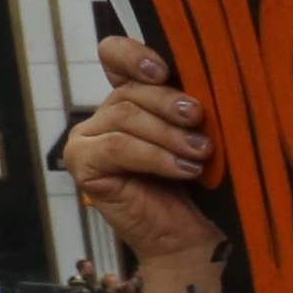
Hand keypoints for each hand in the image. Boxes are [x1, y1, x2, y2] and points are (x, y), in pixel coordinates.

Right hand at [65, 35, 227, 279]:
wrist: (189, 238)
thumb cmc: (197, 185)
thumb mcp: (194, 133)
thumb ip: (187, 104)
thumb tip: (209, 73)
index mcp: (127, 98)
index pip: (115, 56)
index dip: (134, 55)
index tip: (164, 69)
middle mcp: (102, 115)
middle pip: (128, 92)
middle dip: (167, 102)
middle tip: (198, 117)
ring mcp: (86, 140)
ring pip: (125, 118)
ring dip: (167, 134)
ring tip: (201, 151)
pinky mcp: (83, 166)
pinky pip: (118, 148)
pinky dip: (155, 156)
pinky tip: (185, 168)